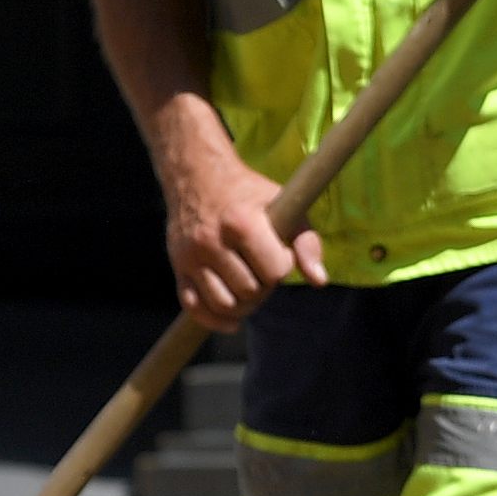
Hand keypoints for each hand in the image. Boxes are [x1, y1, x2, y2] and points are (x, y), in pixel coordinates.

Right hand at [154, 112, 320, 327]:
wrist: (197, 176)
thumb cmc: (250, 194)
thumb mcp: (285, 207)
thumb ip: (307, 242)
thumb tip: (319, 281)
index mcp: (242, 224)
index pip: (275, 271)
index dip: (283, 265)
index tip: (279, 251)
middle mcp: (211, 242)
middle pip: (250, 291)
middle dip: (264, 285)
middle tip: (262, 267)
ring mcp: (190, 256)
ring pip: (224, 304)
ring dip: (244, 304)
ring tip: (250, 285)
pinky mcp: (177, 266)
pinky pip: (193, 307)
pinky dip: (214, 319)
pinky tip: (233, 319)